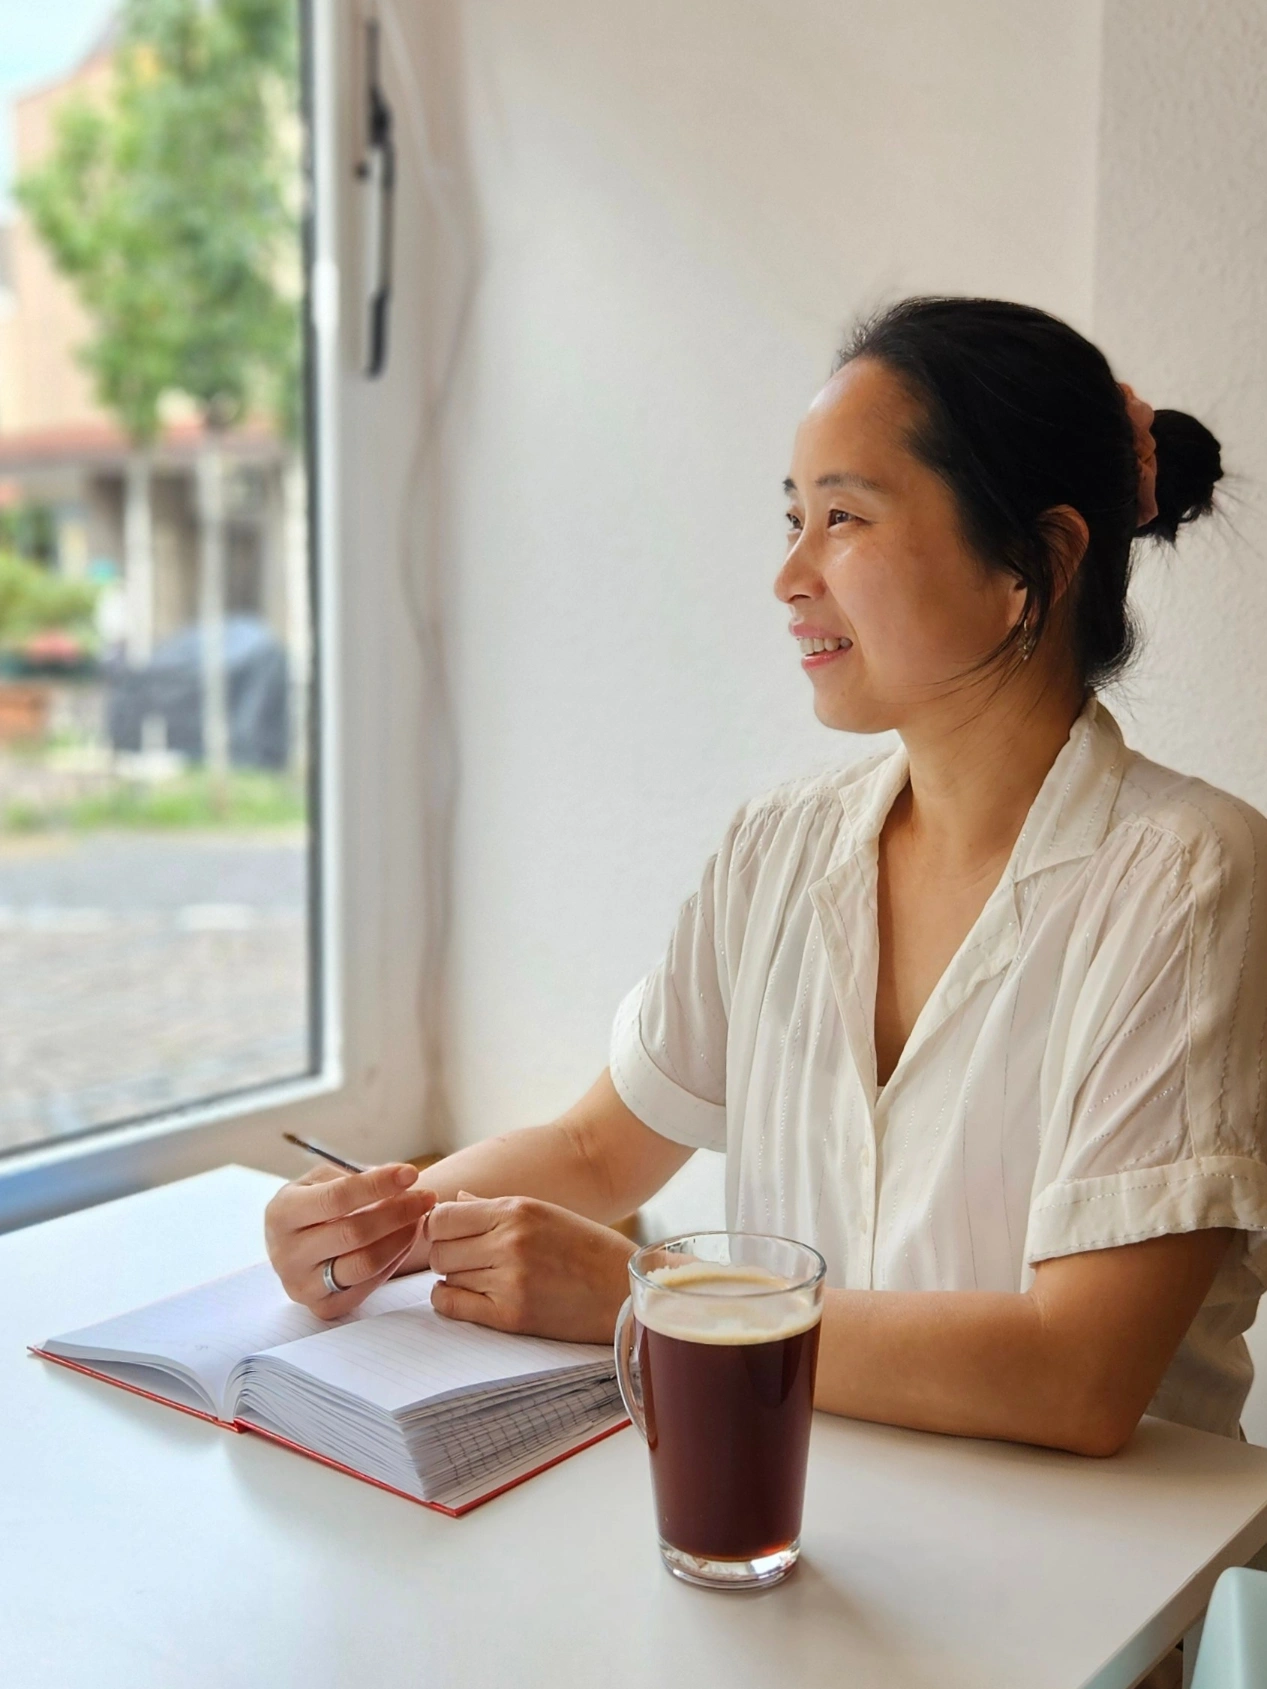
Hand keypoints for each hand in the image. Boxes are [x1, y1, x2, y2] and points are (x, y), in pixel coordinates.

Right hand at [264, 1162, 434, 1318]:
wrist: (293, 1245)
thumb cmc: (313, 1205)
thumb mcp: (320, 1181)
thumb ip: (354, 1176)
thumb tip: (398, 1178)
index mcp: (281, 1214)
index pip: (336, 1198)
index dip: (377, 1184)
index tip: (410, 1173)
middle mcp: (286, 1254)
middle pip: (354, 1233)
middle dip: (398, 1212)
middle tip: (426, 1197)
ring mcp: (303, 1285)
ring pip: (364, 1263)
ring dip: (401, 1238)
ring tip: (419, 1218)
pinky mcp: (323, 1306)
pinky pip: (368, 1284)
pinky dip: (395, 1259)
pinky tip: (406, 1238)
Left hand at [426, 1192, 635, 1342]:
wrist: (622, 1289)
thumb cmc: (585, 1247)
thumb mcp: (543, 1212)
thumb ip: (493, 1208)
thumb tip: (454, 1200)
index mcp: (516, 1210)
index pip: (442, 1217)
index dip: (436, 1227)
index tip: (446, 1235)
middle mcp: (509, 1242)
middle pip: (438, 1249)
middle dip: (444, 1254)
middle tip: (463, 1259)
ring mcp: (509, 1280)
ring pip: (445, 1276)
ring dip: (453, 1277)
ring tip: (475, 1276)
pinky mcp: (511, 1315)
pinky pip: (453, 1306)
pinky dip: (450, 1301)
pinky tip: (466, 1295)